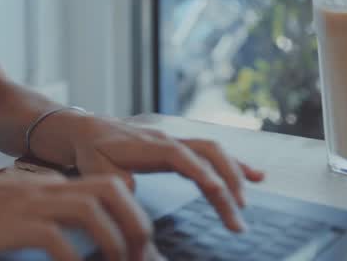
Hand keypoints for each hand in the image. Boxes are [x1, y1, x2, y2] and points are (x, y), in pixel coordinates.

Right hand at [0, 172, 162, 260]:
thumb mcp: (16, 203)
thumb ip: (44, 209)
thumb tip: (68, 234)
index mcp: (53, 183)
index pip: (110, 186)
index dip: (132, 213)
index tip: (138, 246)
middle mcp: (49, 187)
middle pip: (112, 190)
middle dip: (135, 224)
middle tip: (139, 257)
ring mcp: (33, 204)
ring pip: (92, 211)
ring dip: (113, 242)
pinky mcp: (16, 224)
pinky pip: (58, 240)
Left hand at [66, 116, 265, 232]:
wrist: (89, 130)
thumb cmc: (93, 153)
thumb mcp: (97, 169)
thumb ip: (117, 181)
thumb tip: (133, 191)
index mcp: (150, 145)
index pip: (183, 157)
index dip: (202, 173)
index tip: (219, 193)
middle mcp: (169, 139)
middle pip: (208, 153)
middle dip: (227, 182)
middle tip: (237, 217)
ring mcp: (177, 140)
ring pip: (215, 152)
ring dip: (235, 175)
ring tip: (246, 204)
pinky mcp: (182, 147)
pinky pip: (213, 153)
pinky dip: (236, 164)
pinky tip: (257, 177)